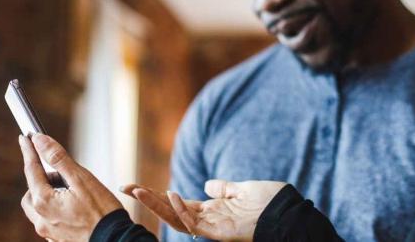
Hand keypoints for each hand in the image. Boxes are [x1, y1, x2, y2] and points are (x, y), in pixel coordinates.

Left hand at [19, 134, 122, 241]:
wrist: (114, 238)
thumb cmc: (101, 210)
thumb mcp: (81, 179)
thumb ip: (58, 159)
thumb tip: (40, 140)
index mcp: (44, 201)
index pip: (31, 170)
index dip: (29, 151)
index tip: (26, 137)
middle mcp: (40, 218)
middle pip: (32, 189)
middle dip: (42, 177)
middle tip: (64, 173)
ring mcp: (47, 230)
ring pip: (37, 206)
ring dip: (47, 193)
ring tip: (71, 190)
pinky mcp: (56, 237)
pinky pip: (47, 218)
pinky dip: (53, 207)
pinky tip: (72, 205)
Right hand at [122, 180, 285, 241]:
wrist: (289, 212)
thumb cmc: (271, 202)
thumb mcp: (244, 189)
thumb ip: (224, 188)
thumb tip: (206, 184)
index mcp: (212, 209)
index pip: (178, 203)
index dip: (158, 195)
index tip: (137, 186)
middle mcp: (208, 219)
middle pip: (171, 211)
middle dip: (148, 200)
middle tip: (125, 187)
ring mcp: (212, 227)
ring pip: (176, 219)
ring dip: (156, 204)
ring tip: (137, 190)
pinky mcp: (219, 232)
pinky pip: (194, 224)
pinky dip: (181, 211)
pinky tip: (171, 194)